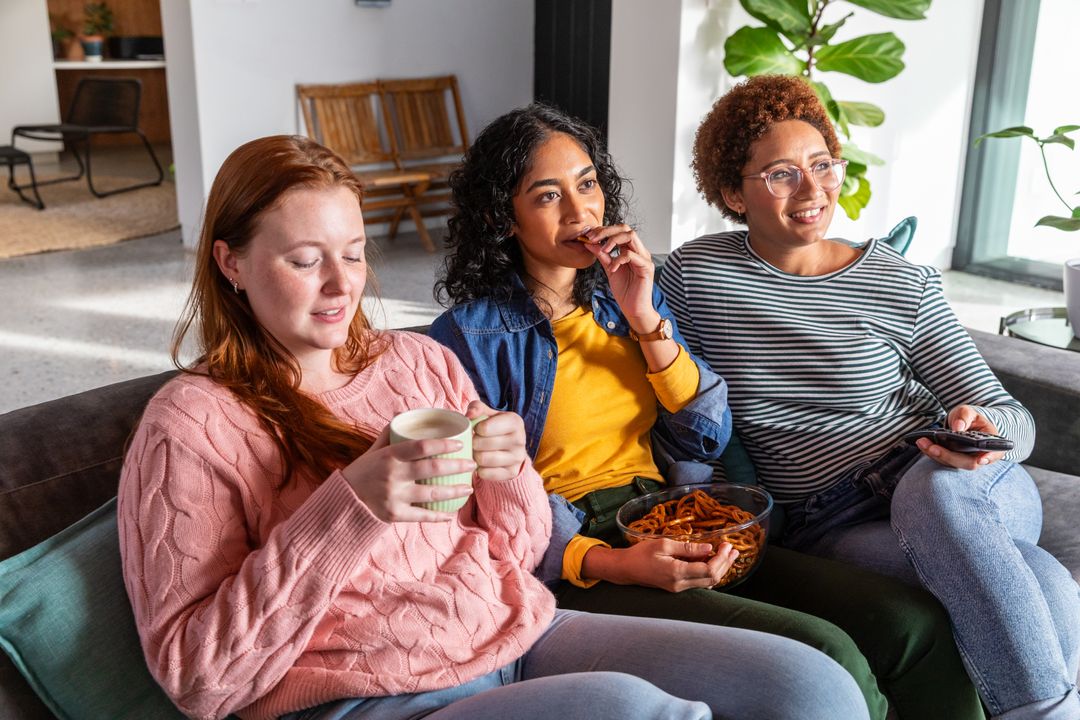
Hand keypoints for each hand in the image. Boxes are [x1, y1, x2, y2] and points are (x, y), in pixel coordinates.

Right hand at [341, 425, 475, 522]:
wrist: (343, 501)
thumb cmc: (362, 472)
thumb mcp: (373, 451)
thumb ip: (389, 435)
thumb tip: (402, 414)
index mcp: (390, 456)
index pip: (422, 446)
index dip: (444, 444)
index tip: (461, 444)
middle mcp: (393, 475)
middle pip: (433, 469)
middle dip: (457, 467)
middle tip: (473, 465)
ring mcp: (395, 496)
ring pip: (432, 494)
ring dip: (454, 491)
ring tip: (469, 488)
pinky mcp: (394, 514)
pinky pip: (422, 516)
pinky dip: (438, 516)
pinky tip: (451, 513)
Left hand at [466, 400, 526, 481]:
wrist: (511, 447)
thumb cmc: (495, 426)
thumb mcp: (488, 414)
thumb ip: (477, 408)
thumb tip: (469, 416)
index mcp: (515, 421)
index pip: (485, 428)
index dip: (475, 429)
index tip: (477, 429)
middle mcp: (520, 439)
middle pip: (482, 444)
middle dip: (473, 443)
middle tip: (474, 442)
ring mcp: (517, 458)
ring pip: (483, 459)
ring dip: (475, 456)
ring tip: (477, 452)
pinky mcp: (512, 472)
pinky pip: (486, 473)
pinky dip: (479, 469)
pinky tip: (482, 464)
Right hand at [581, 538, 738, 592]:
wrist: (626, 569)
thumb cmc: (641, 554)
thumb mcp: (663, 544)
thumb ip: (687, 548)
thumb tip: (709, 549)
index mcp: (677, 573)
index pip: (708, 569)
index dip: (721, 558)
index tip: (726, 544)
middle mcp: (681, 584)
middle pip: (712, 578)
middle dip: (725, 563)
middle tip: (733, 549)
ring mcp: (679, 588)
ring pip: (708, 582)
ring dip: (720, 568)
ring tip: (729, 555)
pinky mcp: (677, 587)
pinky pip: (700, 582)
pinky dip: (710, 572)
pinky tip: (714, 562)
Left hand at [582, 224, 656, 329]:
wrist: (634, 309)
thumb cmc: (625, 291)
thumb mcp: (609, 269)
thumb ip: (602, 255)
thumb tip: (589, 243)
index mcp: (631, 250)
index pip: (619, 230)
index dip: (604, 230)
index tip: (589, 236)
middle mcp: (640, 251)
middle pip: (626, 228)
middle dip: (607, 230)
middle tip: (593, 238)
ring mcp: (644, 258)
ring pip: (631, 236)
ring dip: (613, 241)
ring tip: (603, 250)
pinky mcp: (646, 267)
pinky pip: (631, 255)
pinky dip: (618, 259)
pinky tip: (612, 269)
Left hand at [913, 405, 1005, 469]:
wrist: (963, 422)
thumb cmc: (970, 418)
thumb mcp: (968, 412)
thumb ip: (965, 416)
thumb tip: (958, 427)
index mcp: (991, 443)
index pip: (994, 453)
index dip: (989, 458)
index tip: (981, 459)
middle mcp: (980, 455)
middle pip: (967, 462)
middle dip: (949, 456)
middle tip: (932, 447)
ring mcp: (966, 460)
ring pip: (953, 463)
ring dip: (936, 455)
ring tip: (922, 442)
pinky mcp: (953, 460)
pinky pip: (943, 460)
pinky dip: (932, 453)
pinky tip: (923, 444)